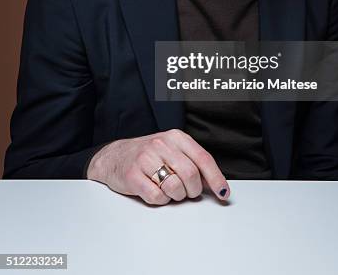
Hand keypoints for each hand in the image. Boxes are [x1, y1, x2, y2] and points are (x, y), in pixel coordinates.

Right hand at [86, 129, 229, 205]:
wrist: (114, 156)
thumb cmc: (148, 155)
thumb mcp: (172, 150)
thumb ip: (193, 162)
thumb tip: (215, 183)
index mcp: (176, 137)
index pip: (203, 158)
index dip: (216, 179)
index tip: (223, 193)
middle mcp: (161, 144)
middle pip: (191, 175)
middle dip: (192, 190)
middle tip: (186, 192)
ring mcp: (146, 158)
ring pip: (175, 187)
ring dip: (176, 196)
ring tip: (168, 189)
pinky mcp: (133, 175)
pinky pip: (157, 197)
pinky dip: (160, 199)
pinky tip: (154, 190)